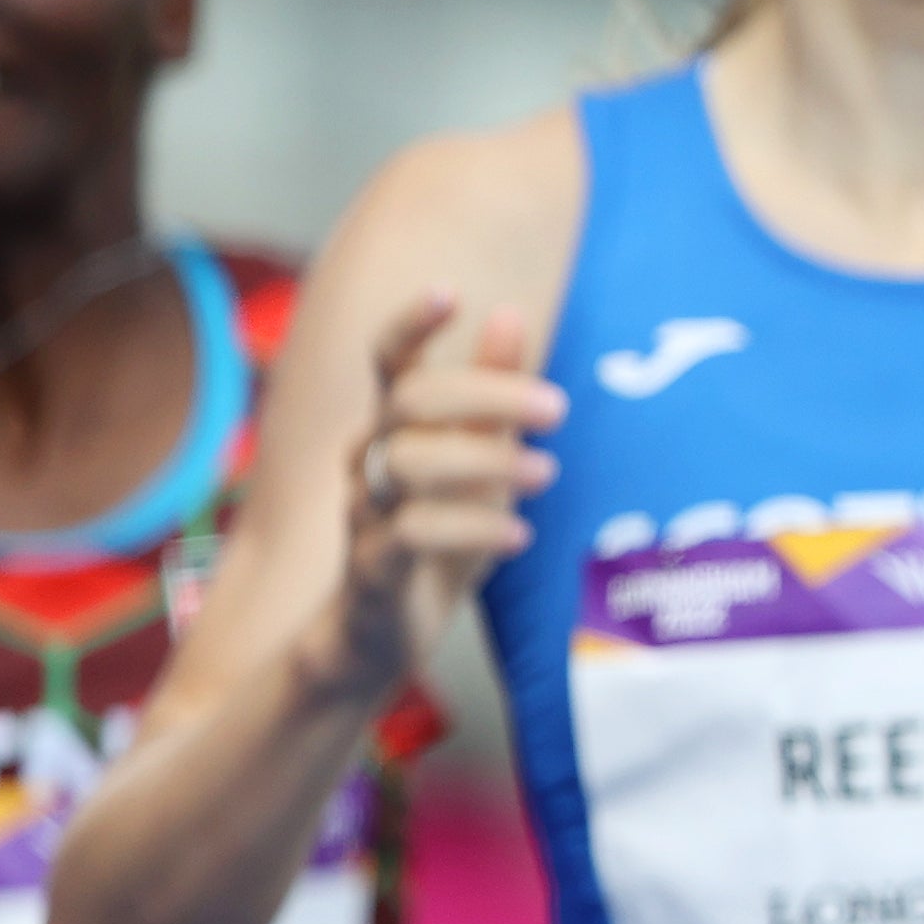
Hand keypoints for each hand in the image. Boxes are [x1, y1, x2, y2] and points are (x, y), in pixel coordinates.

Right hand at [313, 293, 561, 697]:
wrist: (379, 632)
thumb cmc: (436, 536)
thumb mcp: (477, 460)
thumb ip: (492, 394)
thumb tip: (507, 310)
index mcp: (391, 427)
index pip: (388, 360)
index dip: (410, 323)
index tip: (450, 291)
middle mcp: (366, 459)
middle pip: (410, 402)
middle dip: (487, 393)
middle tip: (558, 407)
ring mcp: (364, 512)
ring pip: (409, 464)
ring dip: (489, 461)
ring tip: (548, 473)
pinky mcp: (374, 566)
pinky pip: (413, 532)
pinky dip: (475, 528)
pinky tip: (521, 535)